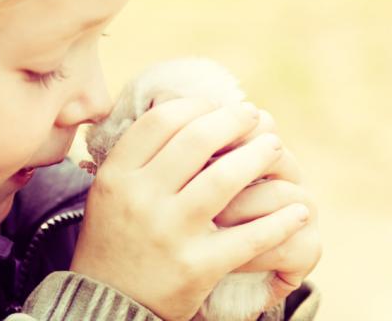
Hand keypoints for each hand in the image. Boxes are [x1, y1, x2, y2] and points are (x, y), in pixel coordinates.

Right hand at [70, 99, 310, 320]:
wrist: (108, 299)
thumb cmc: (114, 236)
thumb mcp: (109, 190)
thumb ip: (137, 154)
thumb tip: (179, 109)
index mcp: (117, 175)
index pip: (161, 121)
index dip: (195, 105)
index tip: (215, 107)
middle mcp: (141, 198)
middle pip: (197, 139)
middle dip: (234, 121)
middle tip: (252, 117)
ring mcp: (169, 232)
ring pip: (225, 178)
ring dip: (260, 156)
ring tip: (274, 147)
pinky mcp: (197, 266)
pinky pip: (249, 236)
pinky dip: (280, 220)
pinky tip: (296, 210)